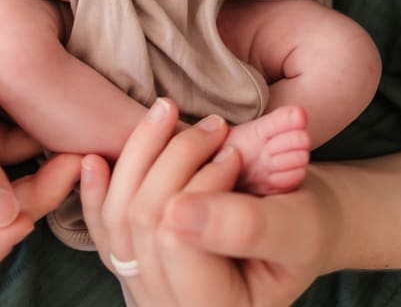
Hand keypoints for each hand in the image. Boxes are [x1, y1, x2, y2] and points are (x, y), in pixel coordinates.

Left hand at [81, 99, 334, 306]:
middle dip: (175, 158)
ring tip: (168, 112)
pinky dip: (94, 190)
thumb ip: (248, 226)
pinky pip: (100, 228)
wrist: (299, 225)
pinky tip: (93, 159)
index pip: (175, 241)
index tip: (233, 152)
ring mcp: (145, 287)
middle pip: (142, 224)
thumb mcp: (296, 227)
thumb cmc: (306, 227)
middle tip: (215, 126)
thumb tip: (179, 213)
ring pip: (117, 218)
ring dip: (138, 155)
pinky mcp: (131, 260)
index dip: (200, 184)